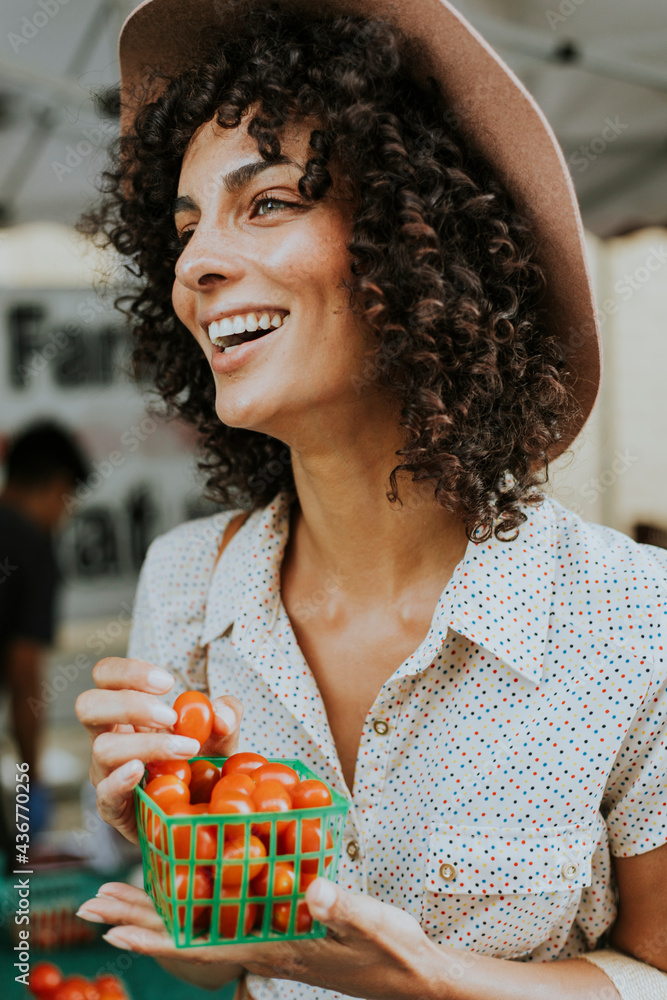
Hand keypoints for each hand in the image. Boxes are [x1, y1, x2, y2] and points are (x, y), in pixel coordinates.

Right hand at [75, 657, 242, 844]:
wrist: (199, 815)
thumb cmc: (200, 765)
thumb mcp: (221, 735)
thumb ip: (228, 715)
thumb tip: (220, 714)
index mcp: (126, 710)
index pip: (105, 675)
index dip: (128, 671)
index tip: (168, 684)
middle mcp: (108, 736)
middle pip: (88, 705)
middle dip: (129, 704)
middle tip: (170, 717)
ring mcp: (106, 773)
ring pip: (102, 748)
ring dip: (146, 744)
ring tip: (185, 749)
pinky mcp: (113, 808)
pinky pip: (104, 794)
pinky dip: (120, 780)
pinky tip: (141, 771)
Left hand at [75, 878, 444, 998]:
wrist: (412, 976)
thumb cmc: (394, 951)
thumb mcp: (375, 924)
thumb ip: (345, 908)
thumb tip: (313, 889)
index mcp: (277, 946)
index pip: (204, 946)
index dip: (156, 940)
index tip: (112, 931)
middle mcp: (264, 945)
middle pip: (189, 938)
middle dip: (139, 923)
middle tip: (91, 907)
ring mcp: (272, 939)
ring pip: (202, 929)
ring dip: (158, 916)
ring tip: (119, 902)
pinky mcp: (284, 931)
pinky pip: (227, 920)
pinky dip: (196, 909)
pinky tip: (187, 897)